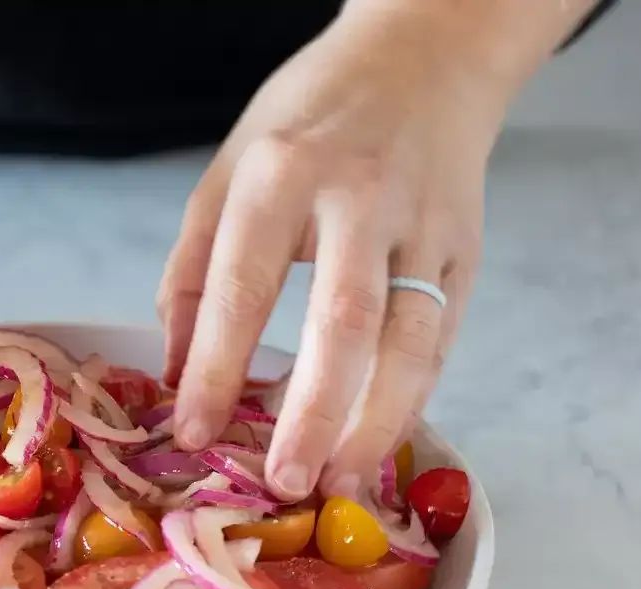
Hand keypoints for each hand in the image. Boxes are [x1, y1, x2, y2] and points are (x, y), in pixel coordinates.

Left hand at [160, 5, 510, 500]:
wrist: (425, 55)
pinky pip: (441, 338)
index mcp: (279, 174)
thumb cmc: (309, 119)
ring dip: (378, 422)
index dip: (216, 366)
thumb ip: (191, 270)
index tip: (194, 432)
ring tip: (343, 481)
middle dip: (313, 412)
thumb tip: (175, 372)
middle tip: (285, 480)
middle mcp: (358, 198)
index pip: (243, 284)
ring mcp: (422, 225)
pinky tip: (380, 440)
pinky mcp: (465, 249)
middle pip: (342, 319)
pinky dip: (413, 397)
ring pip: (411, 338)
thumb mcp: (225, 171)